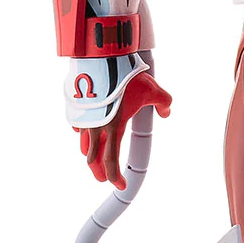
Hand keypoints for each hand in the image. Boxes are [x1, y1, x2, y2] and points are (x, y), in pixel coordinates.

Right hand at [78, 73, 171, 187]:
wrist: (101, 57)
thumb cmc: (126, 75)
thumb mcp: (154, 90)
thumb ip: (164, 103)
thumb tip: (167, 112)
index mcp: (114, 129)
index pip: (112, 162)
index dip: (115, 178)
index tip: (121, 185)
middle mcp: (96, 128)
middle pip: (93, 160)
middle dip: (99, 173)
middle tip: (104, 179)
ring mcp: (84, 119)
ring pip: (83, 145)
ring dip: (91, 156)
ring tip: (96, 159)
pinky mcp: (76, 108)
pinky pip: (78, 127)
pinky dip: (84, 134)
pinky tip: (89, 131)